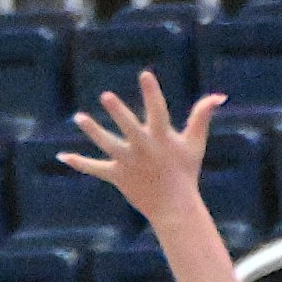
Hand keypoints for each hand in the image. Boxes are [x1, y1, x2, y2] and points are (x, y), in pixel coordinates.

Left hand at [58, 71, 223, 228]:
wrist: (174, 207)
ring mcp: (129, 163)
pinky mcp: (117, 176)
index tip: (144, 74)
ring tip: (79, 117)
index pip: (157, 111)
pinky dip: (80, 163)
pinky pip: (96, 169)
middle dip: (119, 113)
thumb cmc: (186, 171)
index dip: (151, 93)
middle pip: (129, 128)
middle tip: (106, 96)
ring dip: (93, 131)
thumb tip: (219, 96)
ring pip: (108, 145)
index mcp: (162, 138)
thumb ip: (202, 116)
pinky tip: (63, 156)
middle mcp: (144, 149)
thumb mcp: (196, 143)